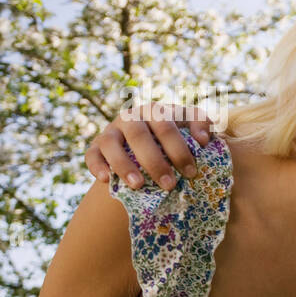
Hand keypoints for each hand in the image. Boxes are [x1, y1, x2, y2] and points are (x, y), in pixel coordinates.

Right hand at [85, 104, 211, 190]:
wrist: (148, 141)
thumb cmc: (174, 135)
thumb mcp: (190, 125)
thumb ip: (201, 124)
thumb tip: (203, 139)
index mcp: (155, 111)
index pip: (166, 127)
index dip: (179, 149)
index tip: (191, 172)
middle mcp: (131, 117)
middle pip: (139, 136)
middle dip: (155, 162)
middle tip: (170, 185)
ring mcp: (112, 130)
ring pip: (111, 143)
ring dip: (124, 165)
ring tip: (139, 185)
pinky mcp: (96, 145)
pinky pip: (91, 154)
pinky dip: (96, 166)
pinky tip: (105, 180)